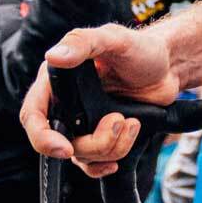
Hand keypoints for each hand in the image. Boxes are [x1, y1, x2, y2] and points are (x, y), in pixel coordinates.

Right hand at [20, 23, 178, 175]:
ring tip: (131, 122)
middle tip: (118, 121)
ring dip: (111, 146)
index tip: (65, 148)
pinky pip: (93, 163)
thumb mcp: (113, 39)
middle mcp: (64, 103)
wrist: (168, 68)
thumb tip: (53, 56)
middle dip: (92, 143)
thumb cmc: (140, 48)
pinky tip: (118, 157)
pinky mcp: (99, 136)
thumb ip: (83, 42)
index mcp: (57, 79)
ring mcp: (81, 122)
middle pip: (58, 142)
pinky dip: (106, 163)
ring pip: (81, 155)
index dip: (42, 137)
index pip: (33, 114)